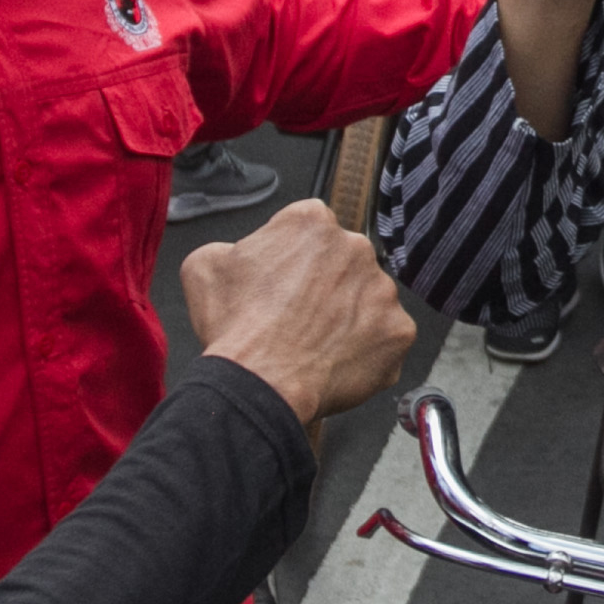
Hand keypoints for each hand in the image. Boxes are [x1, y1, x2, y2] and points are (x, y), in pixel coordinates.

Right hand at [183, 200, 417, 423]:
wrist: (261, 383)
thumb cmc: (236, 327)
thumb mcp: (204, 266)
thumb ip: (232, 247)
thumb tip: (242, 255)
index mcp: (311, 221)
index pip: (309, 232)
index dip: (292, 261)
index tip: (281, 286)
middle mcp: (356, 246)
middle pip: (343, 264)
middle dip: (325, 287)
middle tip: (299, 319)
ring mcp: (383, 290)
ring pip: (367, 301)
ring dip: (348, 318)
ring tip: (315, 345)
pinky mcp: (399, 331)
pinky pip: (385, 339)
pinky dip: (367, 352)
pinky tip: (335, 363)